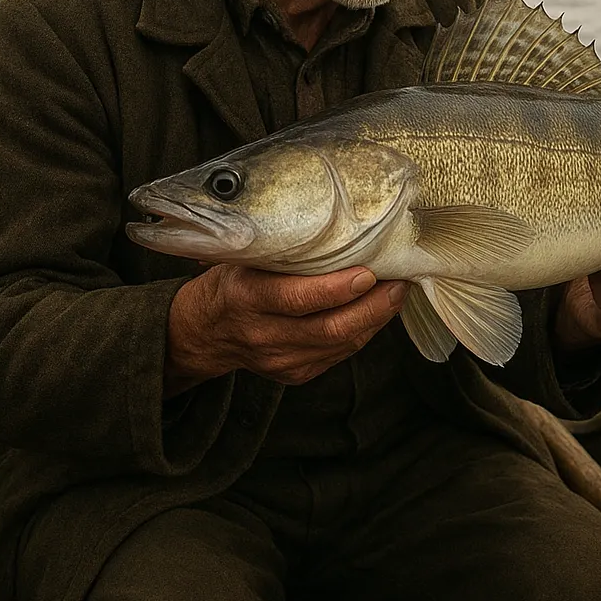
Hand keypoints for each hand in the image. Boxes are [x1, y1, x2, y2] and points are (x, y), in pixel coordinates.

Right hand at [164, 264, 407, 394]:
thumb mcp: (244, 259)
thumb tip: (337, 226)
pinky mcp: (294, 374)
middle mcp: (263, 334)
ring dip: (374, 320)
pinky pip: (338, 355)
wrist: (202, 333)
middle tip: (398, 283)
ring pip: (339, 345)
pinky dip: (362, 332)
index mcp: (246, 297)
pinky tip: (375, 312)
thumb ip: (282, 251)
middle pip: (328, 328)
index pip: (296, 298)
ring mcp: (279, 360)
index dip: (336, 289)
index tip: (368, 273)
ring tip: (396, 293)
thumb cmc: (230, 282)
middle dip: (371, 307)